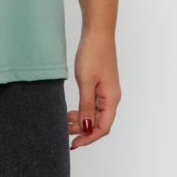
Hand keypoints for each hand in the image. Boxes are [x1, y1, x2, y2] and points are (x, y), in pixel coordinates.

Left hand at [67, 32, 120, 149]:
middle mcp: (111, 97)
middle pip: (99, 122)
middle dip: (82, 130)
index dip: (88, 138)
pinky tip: (72, 110)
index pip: (102, 127)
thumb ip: (86, 106)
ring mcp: (107, 91)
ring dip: (81, 120)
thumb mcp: (86, 82)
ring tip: (65, 120)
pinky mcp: (101, 84)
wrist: (97, 33)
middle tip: (64, 131)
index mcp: (111, 99)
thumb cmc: (93, 54)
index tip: (74, 144)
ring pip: (95, 114)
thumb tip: (86, 128)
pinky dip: (82, 109)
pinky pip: (93, 104)